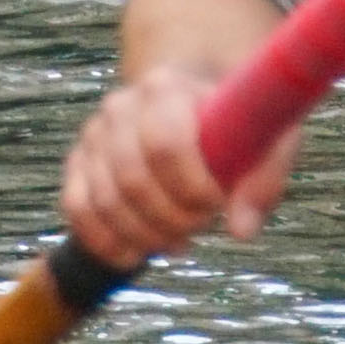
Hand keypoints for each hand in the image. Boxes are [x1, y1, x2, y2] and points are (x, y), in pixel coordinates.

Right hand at [62, 59, 296, 267]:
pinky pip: (77, 208)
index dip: (192, 187)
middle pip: (132, 180)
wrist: (193, 100)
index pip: (166, 144)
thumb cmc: (234, 123)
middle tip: (201, 226)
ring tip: (178, 241)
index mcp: (166, 88)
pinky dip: (104, 241)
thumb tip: (241, 232)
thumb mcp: (267, 140)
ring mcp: (95, 134)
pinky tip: (134, 255)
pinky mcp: (80, 161)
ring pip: (104, 201)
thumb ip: (262, 182)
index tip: (218, 204)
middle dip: (171, 219)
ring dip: (144, 235)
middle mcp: (121, 106)